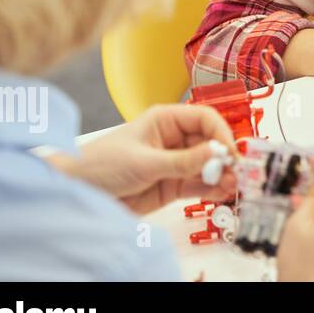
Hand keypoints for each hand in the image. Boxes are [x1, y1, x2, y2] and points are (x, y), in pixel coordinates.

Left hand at [50, 104, 237, 214]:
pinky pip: (198, 185)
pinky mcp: (171, 185)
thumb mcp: (144, 161)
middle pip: (210, 143)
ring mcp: (174, 163)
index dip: (221, 134)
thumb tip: (216, 154)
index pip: (205, 119)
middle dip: (224, 157)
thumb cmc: (100, 165)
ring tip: (232, 187)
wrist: (76, 193)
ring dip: (221, 175)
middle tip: (237, 173)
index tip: (230, 152)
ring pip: (207, 166)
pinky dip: (211, 189)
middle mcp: (174, 139)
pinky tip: (221, 193)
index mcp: (166, 120)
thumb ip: (182, 161)